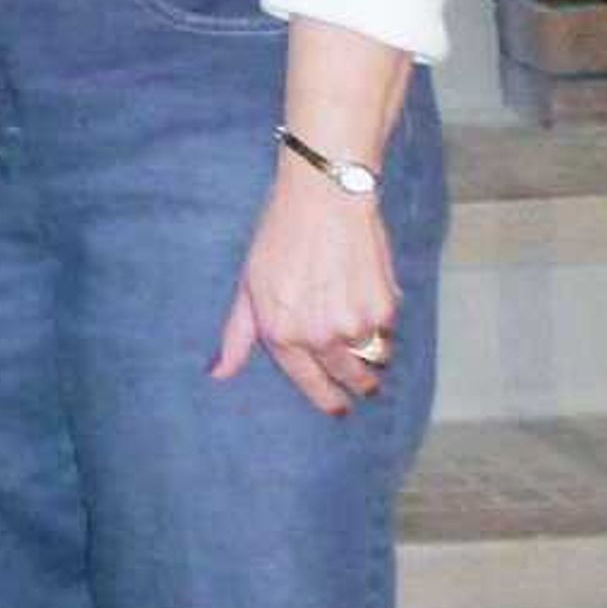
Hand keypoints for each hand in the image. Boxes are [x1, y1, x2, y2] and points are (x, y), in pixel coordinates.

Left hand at [212, 162, 400, 416]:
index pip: (308, 382)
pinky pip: (389, 333)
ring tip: (368, 340)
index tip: (338, 408)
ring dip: (374, 357)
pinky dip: (384, 325)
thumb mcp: (248, 286)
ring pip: (374, 360)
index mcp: (281, 332)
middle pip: (349, 377)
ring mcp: (352, 325)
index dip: (327, 399)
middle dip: (357, 383)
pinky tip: (373, 301)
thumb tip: (217, 373)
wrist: (323, 199)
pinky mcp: (383, 310)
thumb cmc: (280, 237)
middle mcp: (317, 336)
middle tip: (363, 383)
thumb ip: (238, 335)